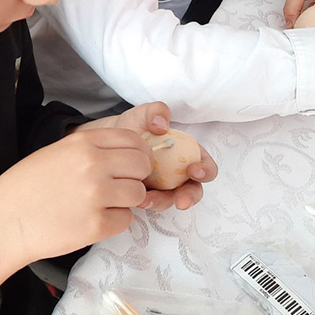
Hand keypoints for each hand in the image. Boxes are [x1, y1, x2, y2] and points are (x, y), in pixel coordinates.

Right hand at [0, 102, 168, 303]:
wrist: (5, 222)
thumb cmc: (26, 187)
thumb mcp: (56, 152)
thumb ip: (90, 150)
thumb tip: (126, 154)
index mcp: (82, 143)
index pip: (132, 139)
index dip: (138, 152)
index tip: (133, 163)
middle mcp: (93, 165)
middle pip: (142, 165)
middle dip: (137, 176)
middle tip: (121, 185)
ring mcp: (97, 195)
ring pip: (138, 193)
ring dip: (126, 200)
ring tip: (104, 204)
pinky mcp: (97, 225)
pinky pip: (126, 219)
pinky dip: (114, 221)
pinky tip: (94, 219)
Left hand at [84, 106, 217, 210]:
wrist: (109, 141)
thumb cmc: (132, 126)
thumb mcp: (142, 114)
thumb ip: (156, 111)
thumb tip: (162, 124)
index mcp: (186, 151)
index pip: (204, 163)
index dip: (205, 170)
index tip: (194, 171)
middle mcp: (178, 171)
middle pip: (193, 189)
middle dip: (190, 196)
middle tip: (181, 201)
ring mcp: (164, 185)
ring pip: (172, 199)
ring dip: (163, 202)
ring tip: (146, 199)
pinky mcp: (149, 194)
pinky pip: (153, 203)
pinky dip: (148, 203)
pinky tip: (136, 198)